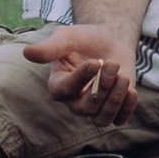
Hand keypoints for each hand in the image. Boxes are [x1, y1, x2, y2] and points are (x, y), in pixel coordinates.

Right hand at [22, 25, 139, 125]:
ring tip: (123, 77)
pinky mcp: (114, 109)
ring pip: (102, 119)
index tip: (95, 62)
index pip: (66, 90)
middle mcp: (74, 101)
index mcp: (58, 85)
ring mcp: (94, 108)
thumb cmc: (82, 40)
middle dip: (102, 87)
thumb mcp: (66, 37)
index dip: (81, 79)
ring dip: (115, 100)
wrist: (108, 41)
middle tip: (112, 64)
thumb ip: (49, 47)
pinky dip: (127, 108)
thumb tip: (27, 53)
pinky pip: (119, 119)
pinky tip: (131, 91)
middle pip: (86, 108)